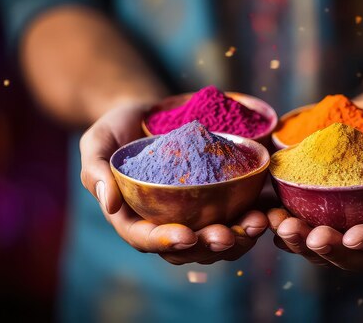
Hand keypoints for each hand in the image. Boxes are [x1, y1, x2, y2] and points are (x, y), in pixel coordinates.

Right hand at [79, 102, 267, 264]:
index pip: (145, 239)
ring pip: (215, 239)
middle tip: (227, 236)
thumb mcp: (97, 142)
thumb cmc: (117, 129)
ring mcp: (192, 214)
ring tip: (255, 224)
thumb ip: (95, 171)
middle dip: (208, 245)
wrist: (148, 114)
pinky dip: (250, 217)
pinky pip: (234, 216)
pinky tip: (267, 210)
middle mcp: (164, 223)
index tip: (185, 236)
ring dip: (238, 237)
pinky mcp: (215, 199)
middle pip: (187, 248)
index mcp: (132, 218)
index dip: (165, 242)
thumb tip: (108, 204)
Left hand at [268, 101, 362, 270]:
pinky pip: (306, 226)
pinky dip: (288, 226)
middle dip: (329, 248)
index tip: (353, 236)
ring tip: (280, 225)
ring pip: (324, 247)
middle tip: (307, 236)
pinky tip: (270, 217)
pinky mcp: (326, 210)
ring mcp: (349, 222)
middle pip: (353, 254)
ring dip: (300, 242)